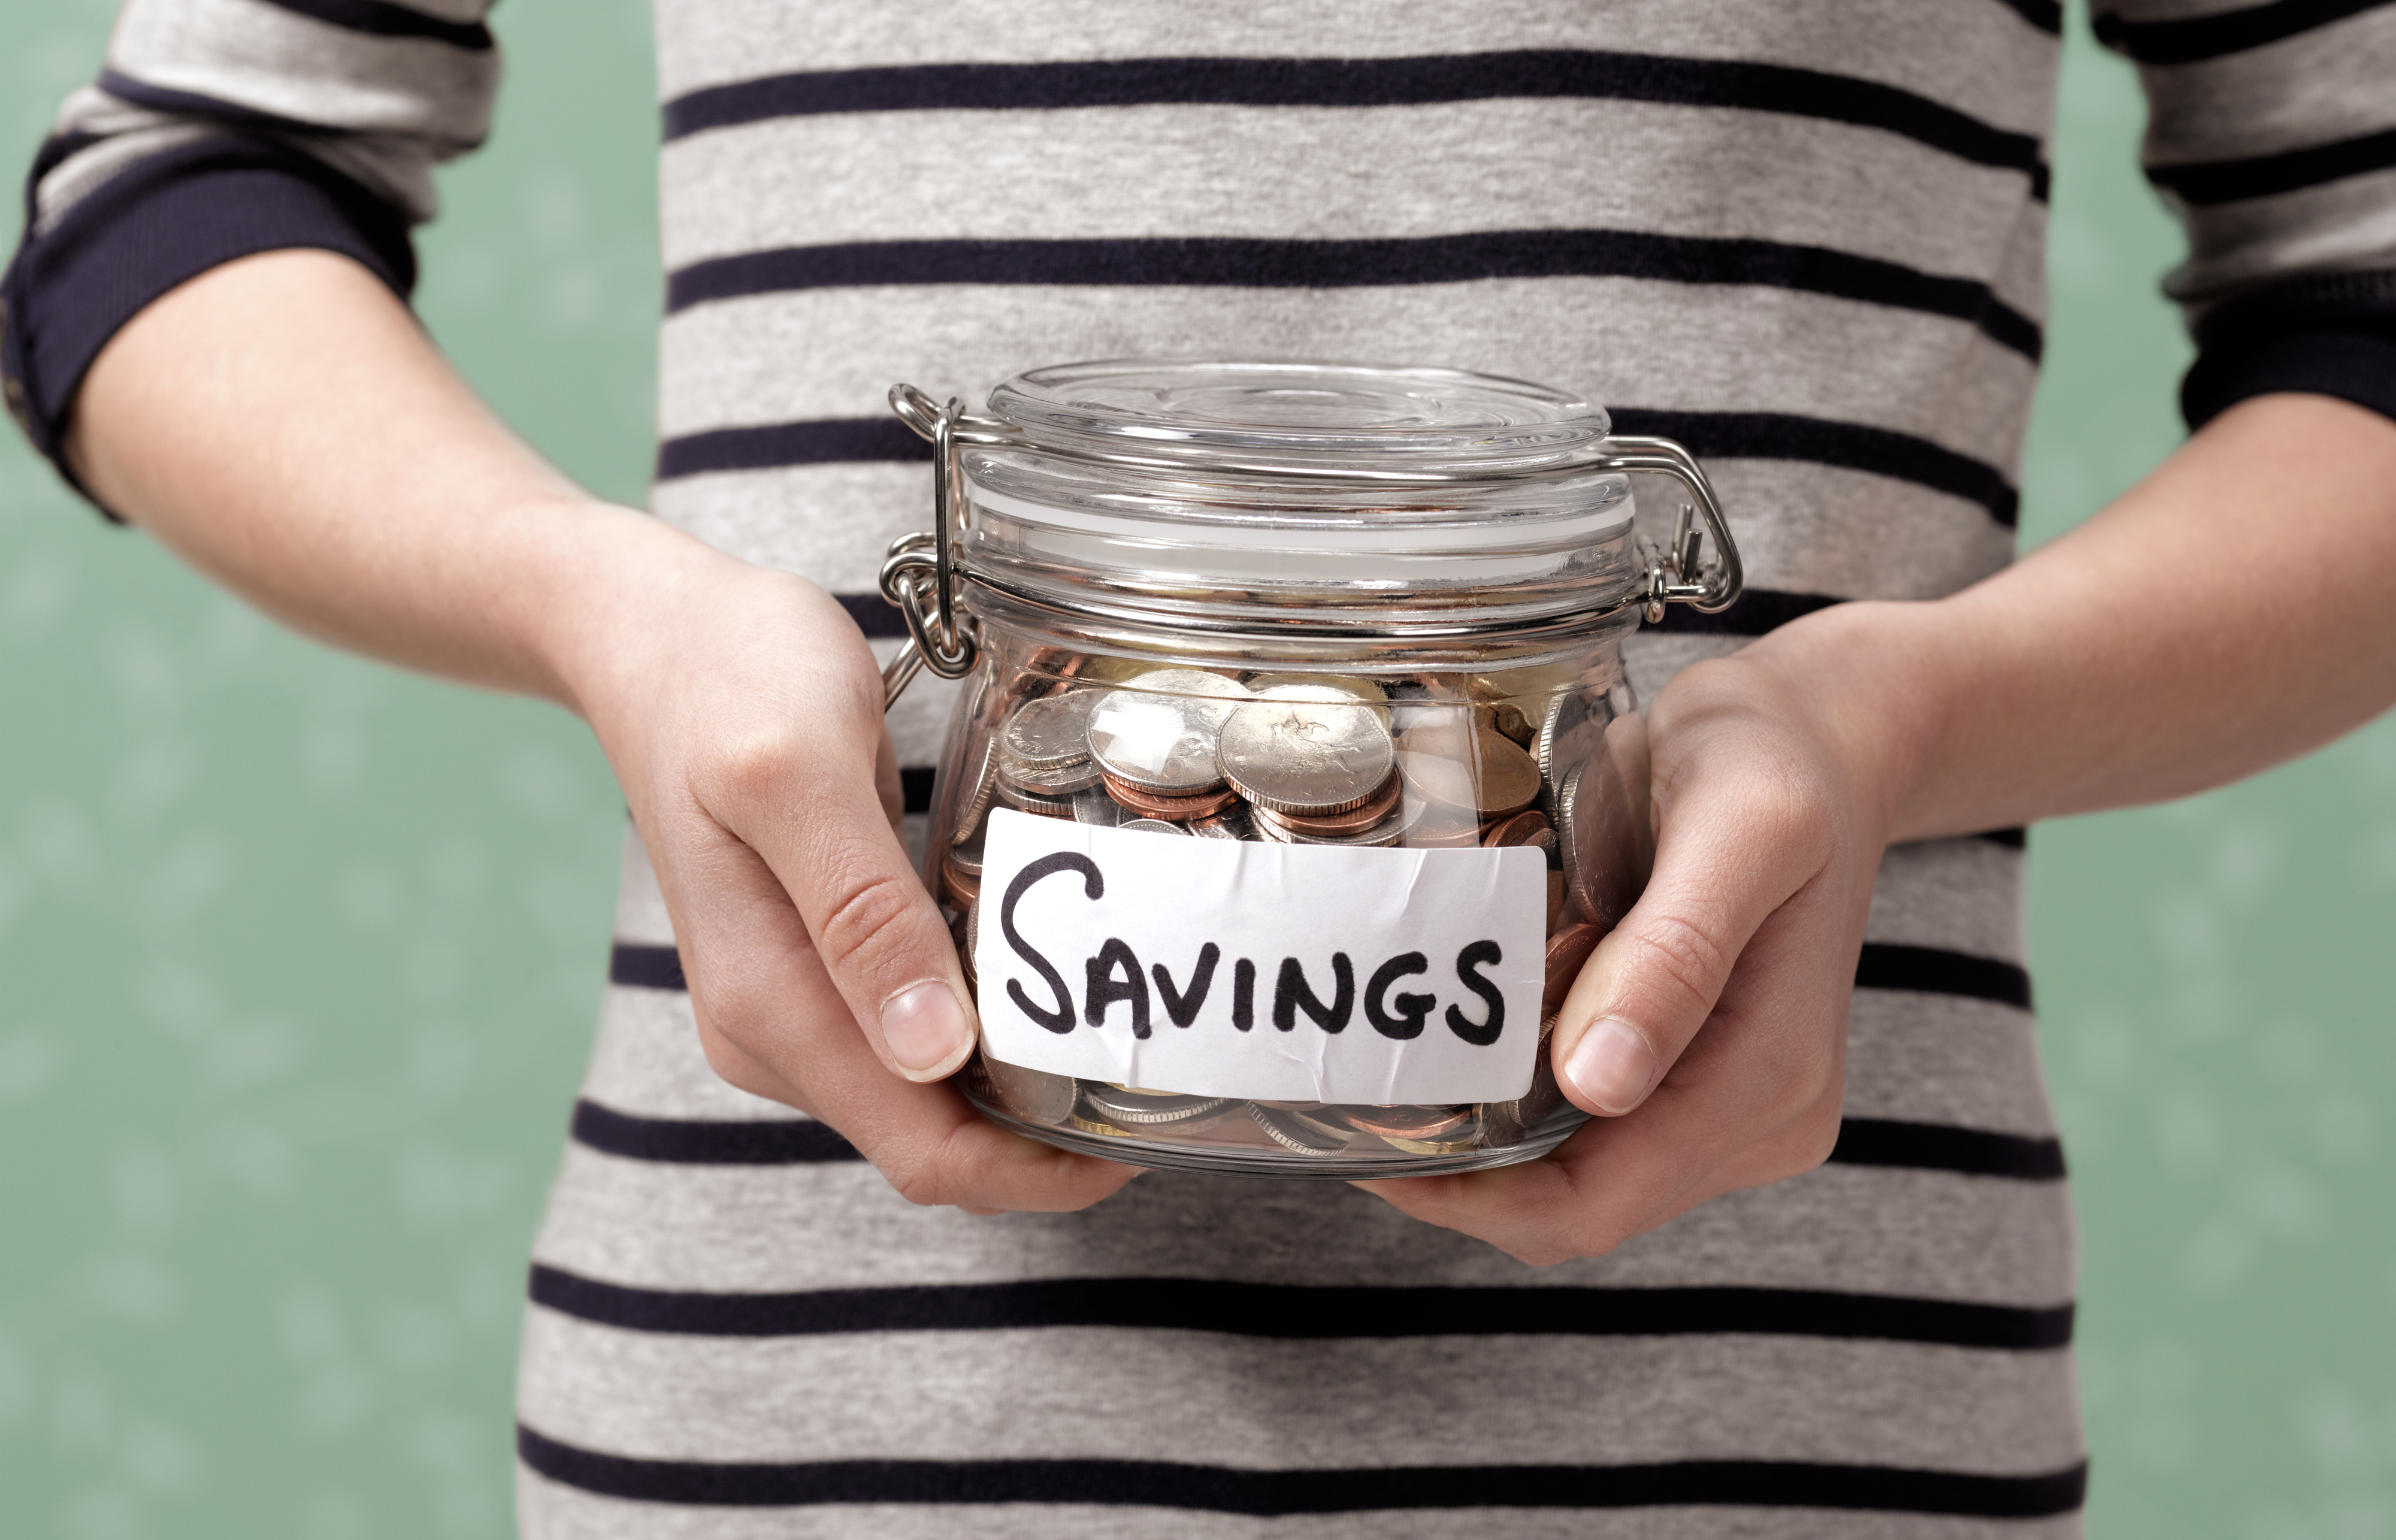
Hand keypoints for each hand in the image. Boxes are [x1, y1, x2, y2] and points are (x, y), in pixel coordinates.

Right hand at [557, 520, 1139, 1214]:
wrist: (654, 636)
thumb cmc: (726, 678)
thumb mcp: (797, 771)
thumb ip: (860, 913)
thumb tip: (931, 1054)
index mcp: (771, 1005)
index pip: (922, 1152)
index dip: (1034, 1173)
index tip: (1138, 1143)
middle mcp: (775, 1030)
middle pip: (933, 1142)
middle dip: (1044, 1142)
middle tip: (1163, 1079)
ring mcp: (794, 1002)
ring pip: (931, 1099)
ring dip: (1024, 1091)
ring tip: (1127, 1038)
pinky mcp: (818, 964)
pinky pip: (919, 1037)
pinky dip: (990, 1033)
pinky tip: (1051, 986)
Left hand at [1360, 606, 1925, 1263]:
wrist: (1820, 735)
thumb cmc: (1777, 760)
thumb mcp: (1741, 827)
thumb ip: (1675, 955)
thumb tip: (1599, 1084)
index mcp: (1771, 1076)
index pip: (1597, 1203)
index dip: (1472, 1198)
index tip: (1368, 1143)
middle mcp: (1761, 1114)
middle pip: (1579, 1207)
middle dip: (1462, 1178)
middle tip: (1355, 1103)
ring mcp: (1732, 1104)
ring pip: (1576, 1176)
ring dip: (1484, 1146)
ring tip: (1392, 1073)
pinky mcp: (1699, 1073)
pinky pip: (1589, 1127)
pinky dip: (1516, 1107)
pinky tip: (1458, 1049)